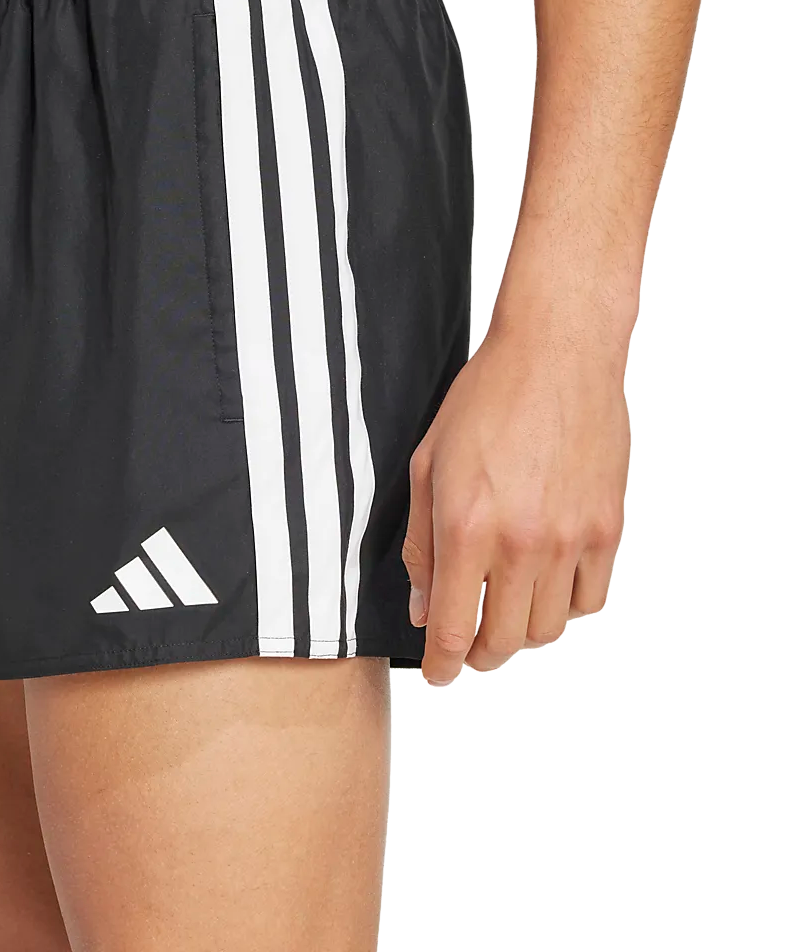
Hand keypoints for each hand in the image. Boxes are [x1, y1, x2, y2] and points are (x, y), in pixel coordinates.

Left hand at [401, 323, 628, 685]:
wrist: (555, 356)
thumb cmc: (487, 398)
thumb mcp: (428, 467)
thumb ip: (421, 545)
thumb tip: (424, 604)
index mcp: (467, 528)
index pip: (454, 629)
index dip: (441, 664)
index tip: (438, 672)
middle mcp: (521, 543)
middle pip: (503, 641)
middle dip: (479, 652)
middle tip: (467, 640)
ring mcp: (569, 540)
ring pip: (548, 628)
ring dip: (520, 632)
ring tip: (503, 608)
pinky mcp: (606, 530)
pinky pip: (589, 600)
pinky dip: (564, 607)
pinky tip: (544, 585)